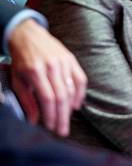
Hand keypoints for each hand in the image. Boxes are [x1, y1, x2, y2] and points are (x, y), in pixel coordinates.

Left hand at [8, 19, 86, 135]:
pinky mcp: (71, 59)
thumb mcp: (17, 80)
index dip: (51, 115)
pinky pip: (80, 79)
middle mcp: (52, 66)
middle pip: (62, 96)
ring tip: (67, 121)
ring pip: (72, 89)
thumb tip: (34, 120)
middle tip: (62, 131)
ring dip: (70, 108)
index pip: (48, 98)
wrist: (28, 35)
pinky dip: (80, 94)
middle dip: (62, 116)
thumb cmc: (20, 59)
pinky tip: (76, 105)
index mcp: (35, 71)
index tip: (51, 128)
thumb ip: (26, 100)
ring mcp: (64, 62)